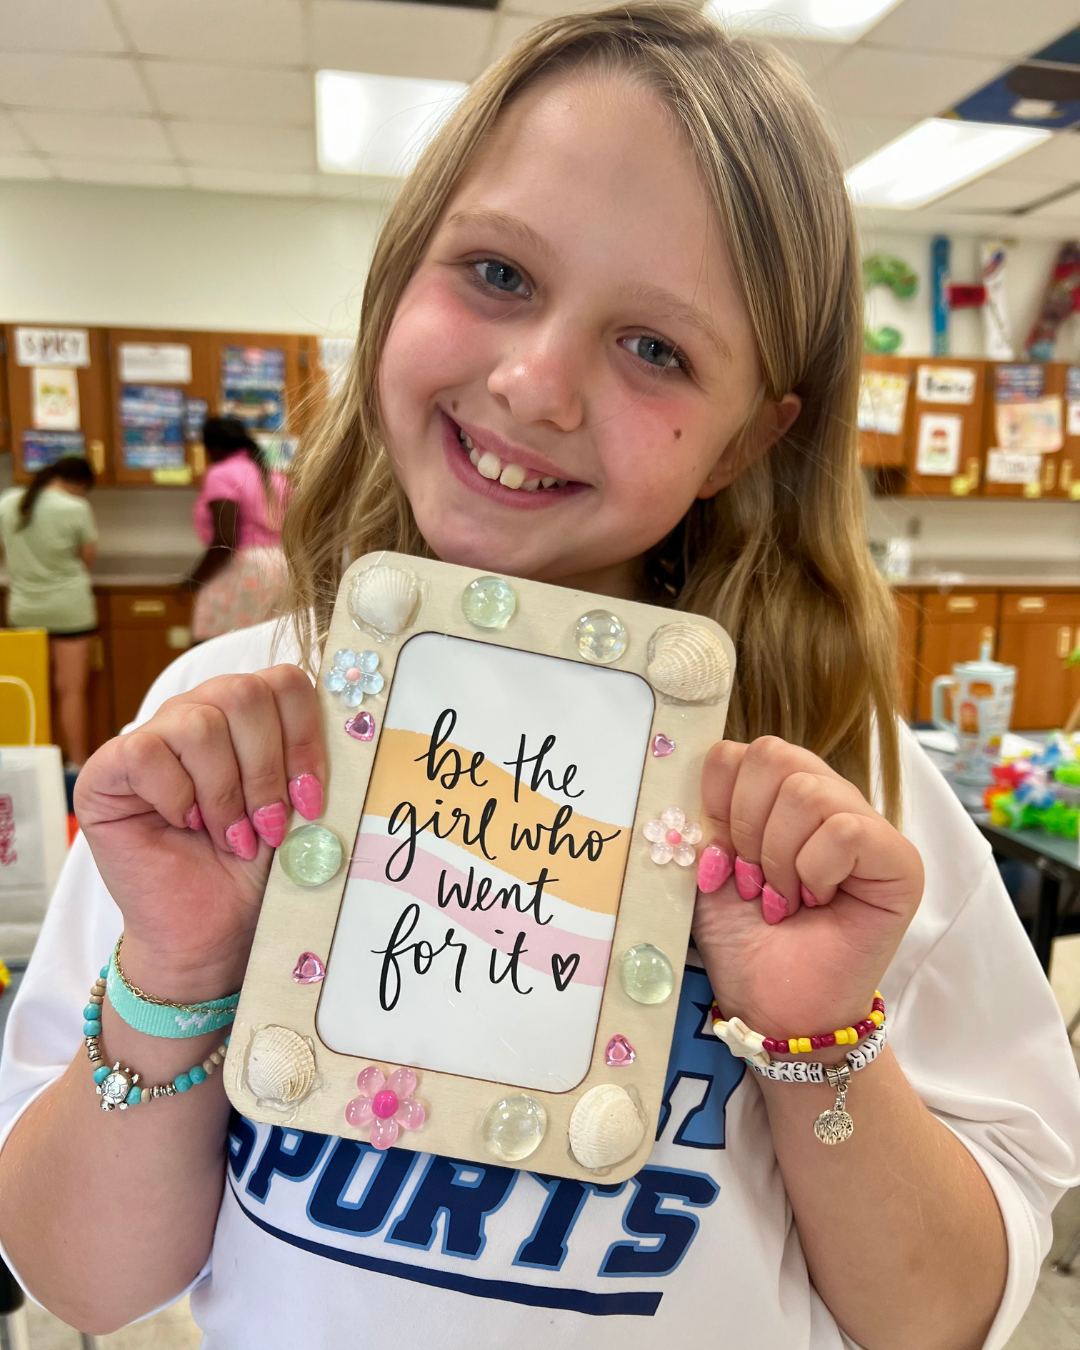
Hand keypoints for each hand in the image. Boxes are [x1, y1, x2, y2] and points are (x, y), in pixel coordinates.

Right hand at [73, 666, 324, 999]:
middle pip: (242, 694)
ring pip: (198, 723)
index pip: (284, 682)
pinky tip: (186, 826)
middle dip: (266, 769)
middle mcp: (198, 715)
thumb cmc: (256, 873)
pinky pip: (146, 753)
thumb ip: (311, 765)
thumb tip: (349, 733)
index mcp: (248, 718)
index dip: (304, 738)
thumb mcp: (299, 812)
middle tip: (269, 826)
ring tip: (233, 837)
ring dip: (225, 792)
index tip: (311, 799)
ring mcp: (150, 738)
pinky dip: (177, 797)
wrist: (213, 933)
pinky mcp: (107, 771)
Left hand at [691, 737, 922, 1039]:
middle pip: (773, 755)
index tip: (718, 857)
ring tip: (782, 898)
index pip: (739, 751)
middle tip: (752, 880)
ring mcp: (865, 825)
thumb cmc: (743, 940)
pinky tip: (816, 902)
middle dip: (746, 826)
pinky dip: (815, 870)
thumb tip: (688, 781)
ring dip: (779, 856)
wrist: (772, 1005)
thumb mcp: (705, 867)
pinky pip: (846, 830)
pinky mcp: (899, 860)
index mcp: (776, 794)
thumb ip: (701, 816)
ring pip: (808, 791)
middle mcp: (825, 798)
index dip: (716, 801)